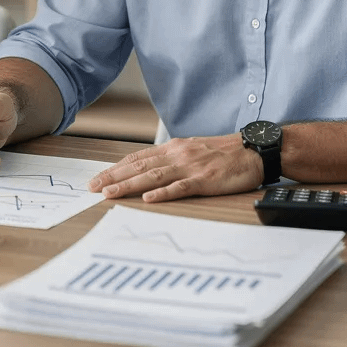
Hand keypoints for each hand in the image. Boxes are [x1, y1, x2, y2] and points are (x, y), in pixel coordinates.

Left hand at [88, 134, 263, 201]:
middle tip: (92, 187)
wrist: (254, 150)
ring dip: (129, 185)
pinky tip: (148, 198)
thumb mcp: (192, 150)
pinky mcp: (205, 180)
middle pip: (139, 166)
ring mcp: (190, 167)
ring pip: (153, 176)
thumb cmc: (224, 153)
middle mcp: (177, 155)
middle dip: (113, 177)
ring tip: (110, 193)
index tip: (97, 178)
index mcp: (174, 148)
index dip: (115, 168)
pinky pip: (181, 187)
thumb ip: (171, 159)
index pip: (137, 158)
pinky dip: (163, 193)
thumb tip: (148, 170)